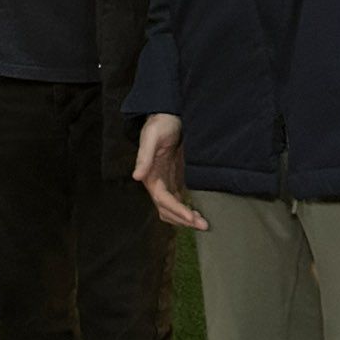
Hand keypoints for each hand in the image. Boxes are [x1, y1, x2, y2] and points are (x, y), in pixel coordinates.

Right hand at [132, 113, 205, 230]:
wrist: (169, 115)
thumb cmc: (160, 123)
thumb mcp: (152, 136)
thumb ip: (144, 156)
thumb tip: (136, 177)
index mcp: (150, 176)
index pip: (163, 200)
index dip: (177, 210)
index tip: (191, 217)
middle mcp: (156, 183)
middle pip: (167, 210)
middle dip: (183, 220)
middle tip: (203, 225)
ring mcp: (166, 183)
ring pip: (173, 209)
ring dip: (185, 219)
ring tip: (202, 223)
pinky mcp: (174, 180)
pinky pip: (179, 201)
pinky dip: (187, 211)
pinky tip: (199, 213)